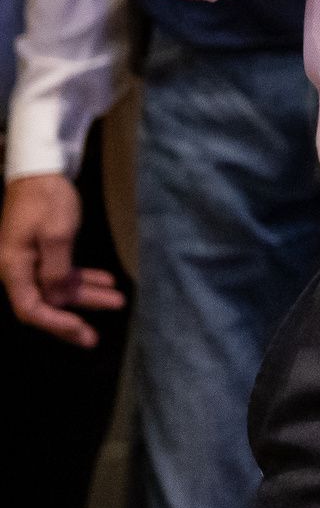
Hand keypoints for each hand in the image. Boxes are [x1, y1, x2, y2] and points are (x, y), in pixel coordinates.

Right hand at [2, 173, 122, 346]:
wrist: (39, 171)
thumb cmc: (46, 200)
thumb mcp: (57, 235)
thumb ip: (56, 271)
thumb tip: (58, 299)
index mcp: (13, 268)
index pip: (30, 308)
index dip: (56, 323)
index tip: (82, 332)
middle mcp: (16, 269)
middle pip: (45, 302)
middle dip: (74, 317)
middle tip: (97, 336)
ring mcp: (29, 260)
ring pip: (58, 287)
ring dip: (86, 294)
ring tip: (119, 299)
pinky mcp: (41, 250)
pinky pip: (61, 272)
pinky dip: (82, 278)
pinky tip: (107, 280)